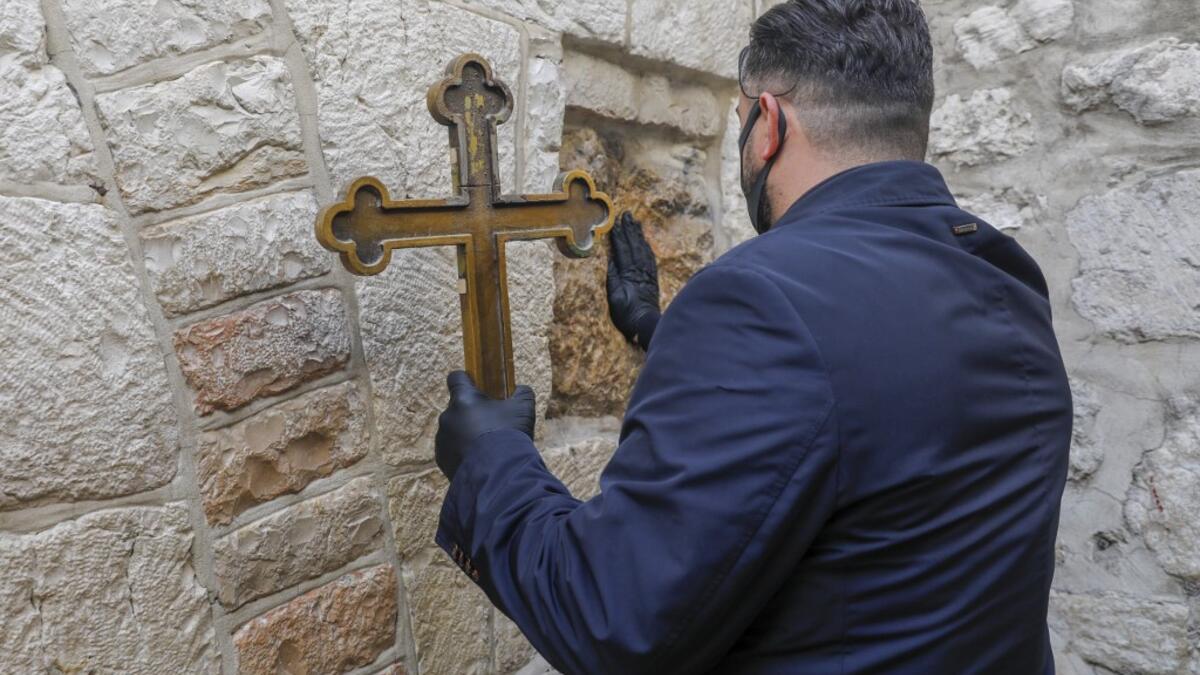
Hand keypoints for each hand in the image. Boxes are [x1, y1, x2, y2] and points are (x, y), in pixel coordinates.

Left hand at [435, 371, 535, 479]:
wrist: (498, 474)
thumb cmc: (509, 435)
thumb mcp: (523, 409)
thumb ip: (522, 393)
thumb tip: (521, 390)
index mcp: (463, 399)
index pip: (456, 377)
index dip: (467, 379)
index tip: (477, 386)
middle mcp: (447, 416)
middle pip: (458, 407)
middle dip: (473, 413)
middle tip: (493, 424)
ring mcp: (442, 439)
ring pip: (454, 430)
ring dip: (467, 434)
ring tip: (488, 448)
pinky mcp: (441, 459)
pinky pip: (452, 450)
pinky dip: (463, 453)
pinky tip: (480, 461)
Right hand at [606, 211, 660, 347]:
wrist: (645, 324)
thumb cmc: (626, 314)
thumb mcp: (614, 298)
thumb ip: (613, 278)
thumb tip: (610, 260)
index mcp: (628, 274)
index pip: (623, 250)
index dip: (619, 235)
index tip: (615, 222)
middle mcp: (639, 271)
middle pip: (634, 245)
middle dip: (630, 229)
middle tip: (627, 214)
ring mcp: (647, 274)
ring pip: (643, 249)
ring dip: (639, 234)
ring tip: (635, 221)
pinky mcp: (652, 278)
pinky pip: (650, 258)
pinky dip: (646, 247)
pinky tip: (644, 240)